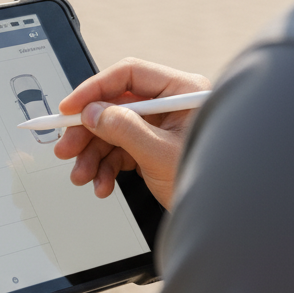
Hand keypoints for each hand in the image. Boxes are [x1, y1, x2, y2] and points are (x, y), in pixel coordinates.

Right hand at [54, 58, 209, 209]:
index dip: (95, 89)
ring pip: (113, 131)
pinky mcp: (153, 148)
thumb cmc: (212, 181)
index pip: (129, 75)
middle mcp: (170, 105)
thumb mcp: (161, 153)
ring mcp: (161, 128)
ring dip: (93, 155)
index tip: (70, 108)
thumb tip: (93, 113)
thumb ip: (125, 129)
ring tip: (82, 175)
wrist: (226, 217)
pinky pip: (120, 151)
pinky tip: (102, 184)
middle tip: (67, 147)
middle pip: (115, 105)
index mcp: (181, 92)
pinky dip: (106, 168)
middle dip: (88, 131)